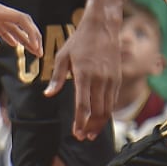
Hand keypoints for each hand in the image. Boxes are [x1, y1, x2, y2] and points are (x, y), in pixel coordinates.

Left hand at [0, 0, 41, 55]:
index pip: (22, 20)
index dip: (32, 33)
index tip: (37, 46)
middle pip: (20, 24)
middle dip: (31, 38)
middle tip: (38, 53)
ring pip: (11, 27)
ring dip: (22, 38)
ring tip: (30, 51)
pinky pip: (0, 27)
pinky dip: (8, 35)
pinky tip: (11, 43)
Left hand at [46, 11, 119, 140]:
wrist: (102, 28)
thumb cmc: (78, 42)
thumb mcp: (62, 57)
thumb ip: (57, 78)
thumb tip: (48, 94)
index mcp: (84, 75)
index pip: (83, 105)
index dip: (80, 122)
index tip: (76, 133)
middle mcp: (100, 79)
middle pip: (98, 111)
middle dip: (91, 127)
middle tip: (82, 137)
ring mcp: (111, 79)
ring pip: (108, 108)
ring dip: (100, 123)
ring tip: (91, 133)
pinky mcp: (118, 78)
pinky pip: (113, 99)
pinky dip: (107, 112)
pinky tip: (100, 119)